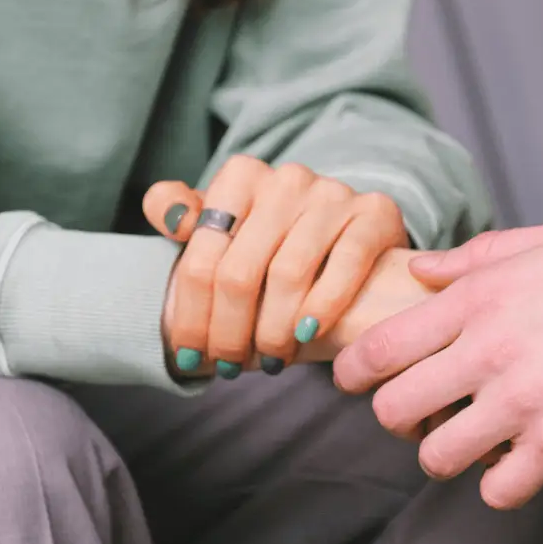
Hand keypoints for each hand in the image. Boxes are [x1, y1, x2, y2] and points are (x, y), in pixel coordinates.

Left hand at [144, 156, 407, 375]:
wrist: (354, 236)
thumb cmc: (277, 243)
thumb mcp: (227, 228)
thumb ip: (187, 217)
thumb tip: (168, 213)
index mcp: (241, 176)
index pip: (202, 258)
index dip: (191, 315)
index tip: (189, 356)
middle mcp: (286, 179)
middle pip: (240, 272)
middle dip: (229, 332)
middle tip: (230, 367)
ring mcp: (333, 194)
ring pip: (288, 274)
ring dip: (274, 331)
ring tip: (271, 360)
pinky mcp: (375, 213)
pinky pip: (345, 265)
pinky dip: (323, 306)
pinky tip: (307, 335)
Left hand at [334, 216, 542, 508]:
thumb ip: (486, 255)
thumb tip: (426, 268)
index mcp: (484, 295)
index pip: (380, 345)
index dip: (352, 370)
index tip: (351, 381)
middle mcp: (489, 349)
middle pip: (393, 409)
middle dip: (396, 418)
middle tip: (419, 417)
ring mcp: (522, 401)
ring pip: (436, 456)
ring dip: (447, 455)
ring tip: (472, 443)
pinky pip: (497, 489)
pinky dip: (503, 483)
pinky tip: (522, 465)